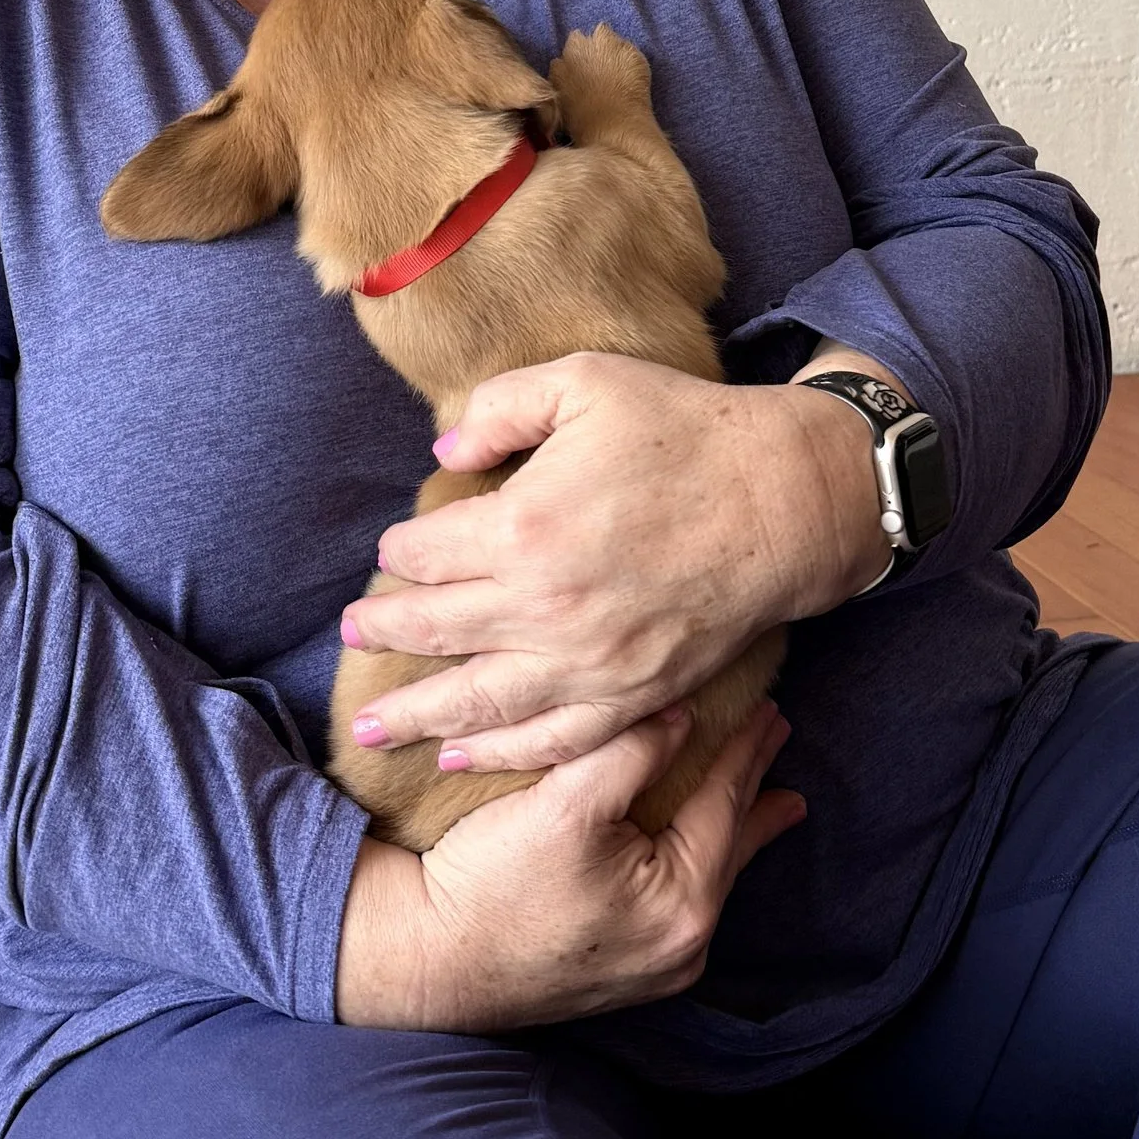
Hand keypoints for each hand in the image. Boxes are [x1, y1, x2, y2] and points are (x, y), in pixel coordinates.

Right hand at [333, 699, 801, 1031]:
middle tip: (780, 742)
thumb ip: (632, 752)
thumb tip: (680, 715)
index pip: (724, 807)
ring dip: (727, 832)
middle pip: (725, 848)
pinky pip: (674, 904)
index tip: (770, 708)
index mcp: (681, 905)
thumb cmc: (491, 882)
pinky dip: (691, 865)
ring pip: (704, 878)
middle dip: (754, 793)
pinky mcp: (618, 975)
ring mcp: (652, 970)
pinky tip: (691, 856)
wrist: (422, 958)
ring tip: (769, 805)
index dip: (744, 752)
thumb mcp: (566, 804)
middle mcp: (681, 947)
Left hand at [339, 346, 892, 772]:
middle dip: (384, 632)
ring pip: (477, 702)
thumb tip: (445, 452)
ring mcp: (588, 661)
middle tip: (351, 635)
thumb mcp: (586, 381)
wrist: (787, 500)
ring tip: (371, 727)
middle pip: (435, 630)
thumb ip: (501, 408)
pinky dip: (499, 754)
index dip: (399, 553)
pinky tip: (460, 757)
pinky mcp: (630, 694)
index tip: (391, 552)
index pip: (426, 555)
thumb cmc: (687, 431)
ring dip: (417, 714)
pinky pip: (551, 739)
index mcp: (523, 526)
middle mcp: (544, 606)